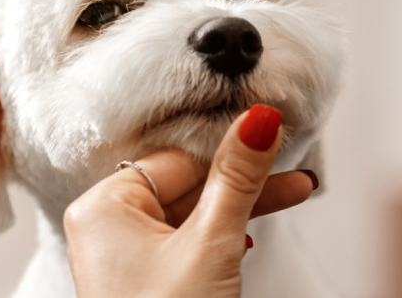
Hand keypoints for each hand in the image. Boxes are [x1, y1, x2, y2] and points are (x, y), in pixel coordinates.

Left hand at [63, 104, 318, 297]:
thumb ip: (237, 179)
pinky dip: (217, 241)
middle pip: (187, 187)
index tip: (275, 140)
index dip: (230, 155)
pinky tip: (245, 243)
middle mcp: (103, 226)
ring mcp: (120, 257)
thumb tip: (258, 120)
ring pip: (189, 216)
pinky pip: (182, 244)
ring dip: (239, 211)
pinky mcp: (139, 281)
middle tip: (298, 178)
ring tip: (293, 195)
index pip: (179, 160)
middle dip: (245, 185)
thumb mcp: (211, 243)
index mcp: (103, 205)